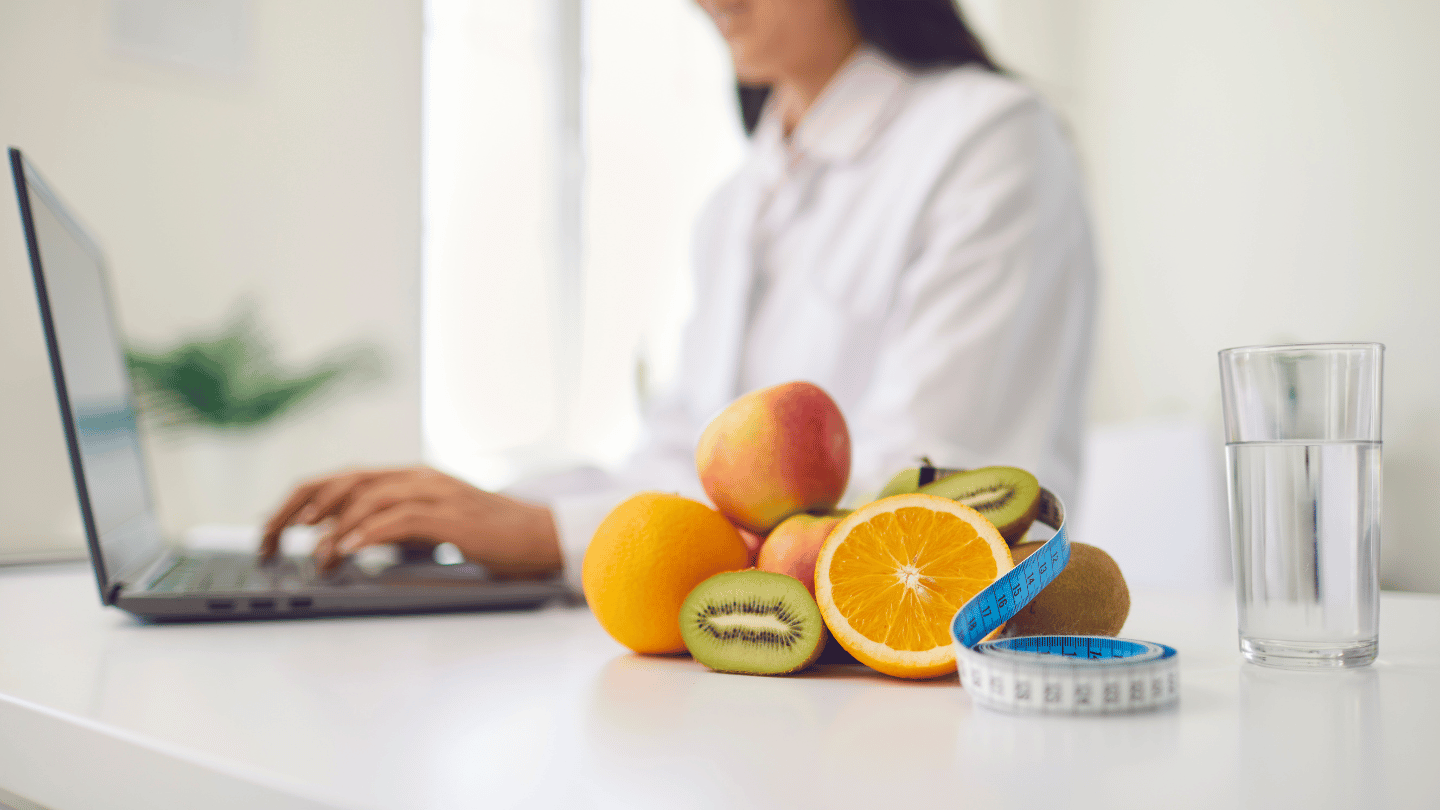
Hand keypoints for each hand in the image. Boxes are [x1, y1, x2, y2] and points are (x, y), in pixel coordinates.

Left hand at [259, 466, 561, 577]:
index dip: (300, 501)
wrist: (543, 537)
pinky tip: (347, 550)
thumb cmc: (490, 538)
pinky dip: (366, 534)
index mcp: (410, 477)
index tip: (272, 528)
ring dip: (332, 528)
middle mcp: (418, 477)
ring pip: (367, 497)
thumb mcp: (432, 528)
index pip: (341, 479)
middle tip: (269, 539)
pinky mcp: (451, 516)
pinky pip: (398, 519)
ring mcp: (436, 493)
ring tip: (313, 556)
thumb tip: (345, 544)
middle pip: (343, 481)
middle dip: (298, 510)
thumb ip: (395, 526)